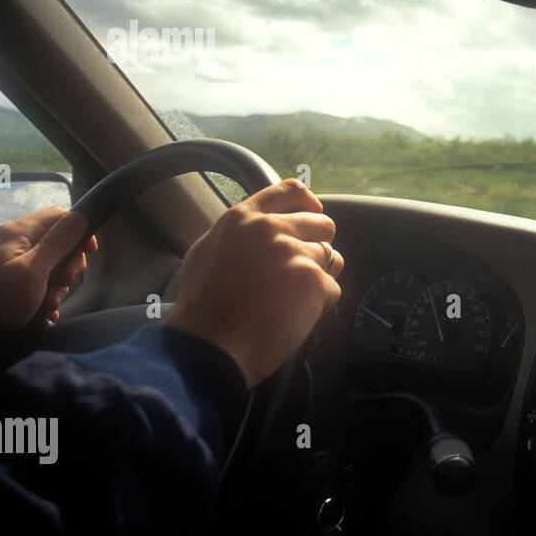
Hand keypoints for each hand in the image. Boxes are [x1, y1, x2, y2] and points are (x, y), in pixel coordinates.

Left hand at [0, 207, 95, 334]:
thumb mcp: (33, 271)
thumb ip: (58, 243)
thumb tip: (81, 216)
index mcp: (19, 232)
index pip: (59, 215)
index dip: (79, 231)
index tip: (88, 254)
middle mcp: (14, 242)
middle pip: (58, 242)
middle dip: (67, 266)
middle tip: (63, 283)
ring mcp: (11, 261)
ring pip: (50, 265)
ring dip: (57, 285)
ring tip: (48, 303)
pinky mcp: (9, 280)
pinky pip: (38, 280)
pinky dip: (45, 294)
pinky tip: (43, 309)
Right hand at [166, 179, 342, 388]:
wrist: (209, 345)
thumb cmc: (203, 308)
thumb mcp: (208, 251)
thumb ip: (240, 233)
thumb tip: (262, 225)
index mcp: (244, 218)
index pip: (292, 190)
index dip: (309, 204)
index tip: (312, 214)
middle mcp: (271, 229)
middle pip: (323, 224)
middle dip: (317, 246)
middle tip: (297, 271)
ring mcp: (294, 253)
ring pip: (331, 258)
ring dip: (318, 278)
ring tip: (288, 298)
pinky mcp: (313, 282)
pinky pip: (332, 289)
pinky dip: (318, 306)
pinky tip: (290, 316)